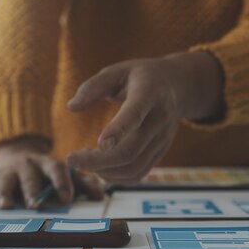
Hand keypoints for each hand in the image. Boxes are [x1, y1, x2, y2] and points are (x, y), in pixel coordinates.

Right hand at [0, 137, 103, 208]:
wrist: (21, 151)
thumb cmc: (48, 169)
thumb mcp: (66, 172)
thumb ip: (83, 182)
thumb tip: (100, 194)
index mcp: (48, 163)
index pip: (57, 169)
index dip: (63, 182)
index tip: (67, 197)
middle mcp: (28, 166)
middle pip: (31, 178)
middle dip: (33, 191)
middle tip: (35, 205)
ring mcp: (9, 172)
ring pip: (5, 181)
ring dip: (4, 194)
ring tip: (4, 206)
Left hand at [67, 51, 223, 181]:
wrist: (177, 87)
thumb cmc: (139, 77)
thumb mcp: (116, 71)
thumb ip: (92, 87)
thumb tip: (71, 107)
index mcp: (149, 93)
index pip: (135, 114)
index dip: (118, 130)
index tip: (99, 144)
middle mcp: (160, 119)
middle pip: (129, 151)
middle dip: (96, 161)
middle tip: (70, 159)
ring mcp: (162, 140)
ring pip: (132, 168)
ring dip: (103, 171)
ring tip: (83, 161)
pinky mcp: (160, 153)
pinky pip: (137, 174)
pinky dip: (114, 177)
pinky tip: (98, 167)